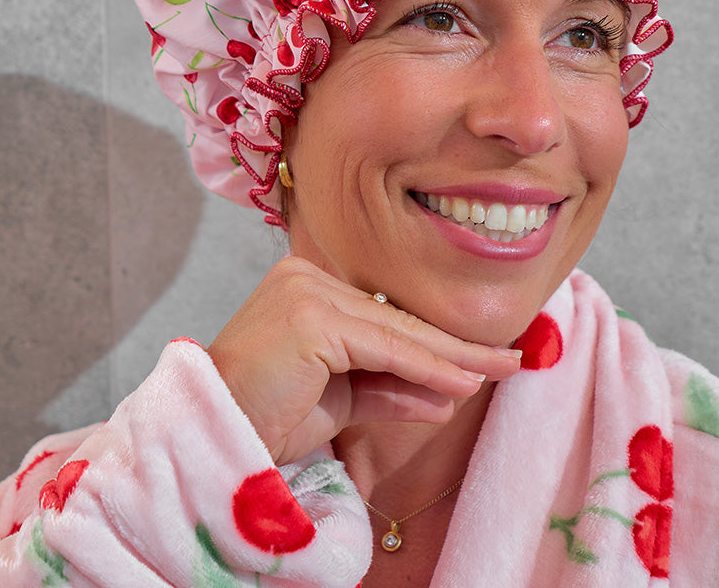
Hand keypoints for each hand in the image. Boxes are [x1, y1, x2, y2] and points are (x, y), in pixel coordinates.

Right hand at [207, 257, 522, 463]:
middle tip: (507, 360)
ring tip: (499, 369)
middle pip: (394, 320)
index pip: (382, 317)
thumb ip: (389, 387)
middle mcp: (305, 277)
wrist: (211, 442)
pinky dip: (428, 367)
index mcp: (306, 286)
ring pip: (396, 333)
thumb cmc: (265, 419)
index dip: (433, 342)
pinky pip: (385, 348)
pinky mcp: (312, 316)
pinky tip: (464, 379)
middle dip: (455, 346)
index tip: (478, 359)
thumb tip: (446, 393)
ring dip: (453, 357)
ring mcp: (306, 291)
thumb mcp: (339, 401)